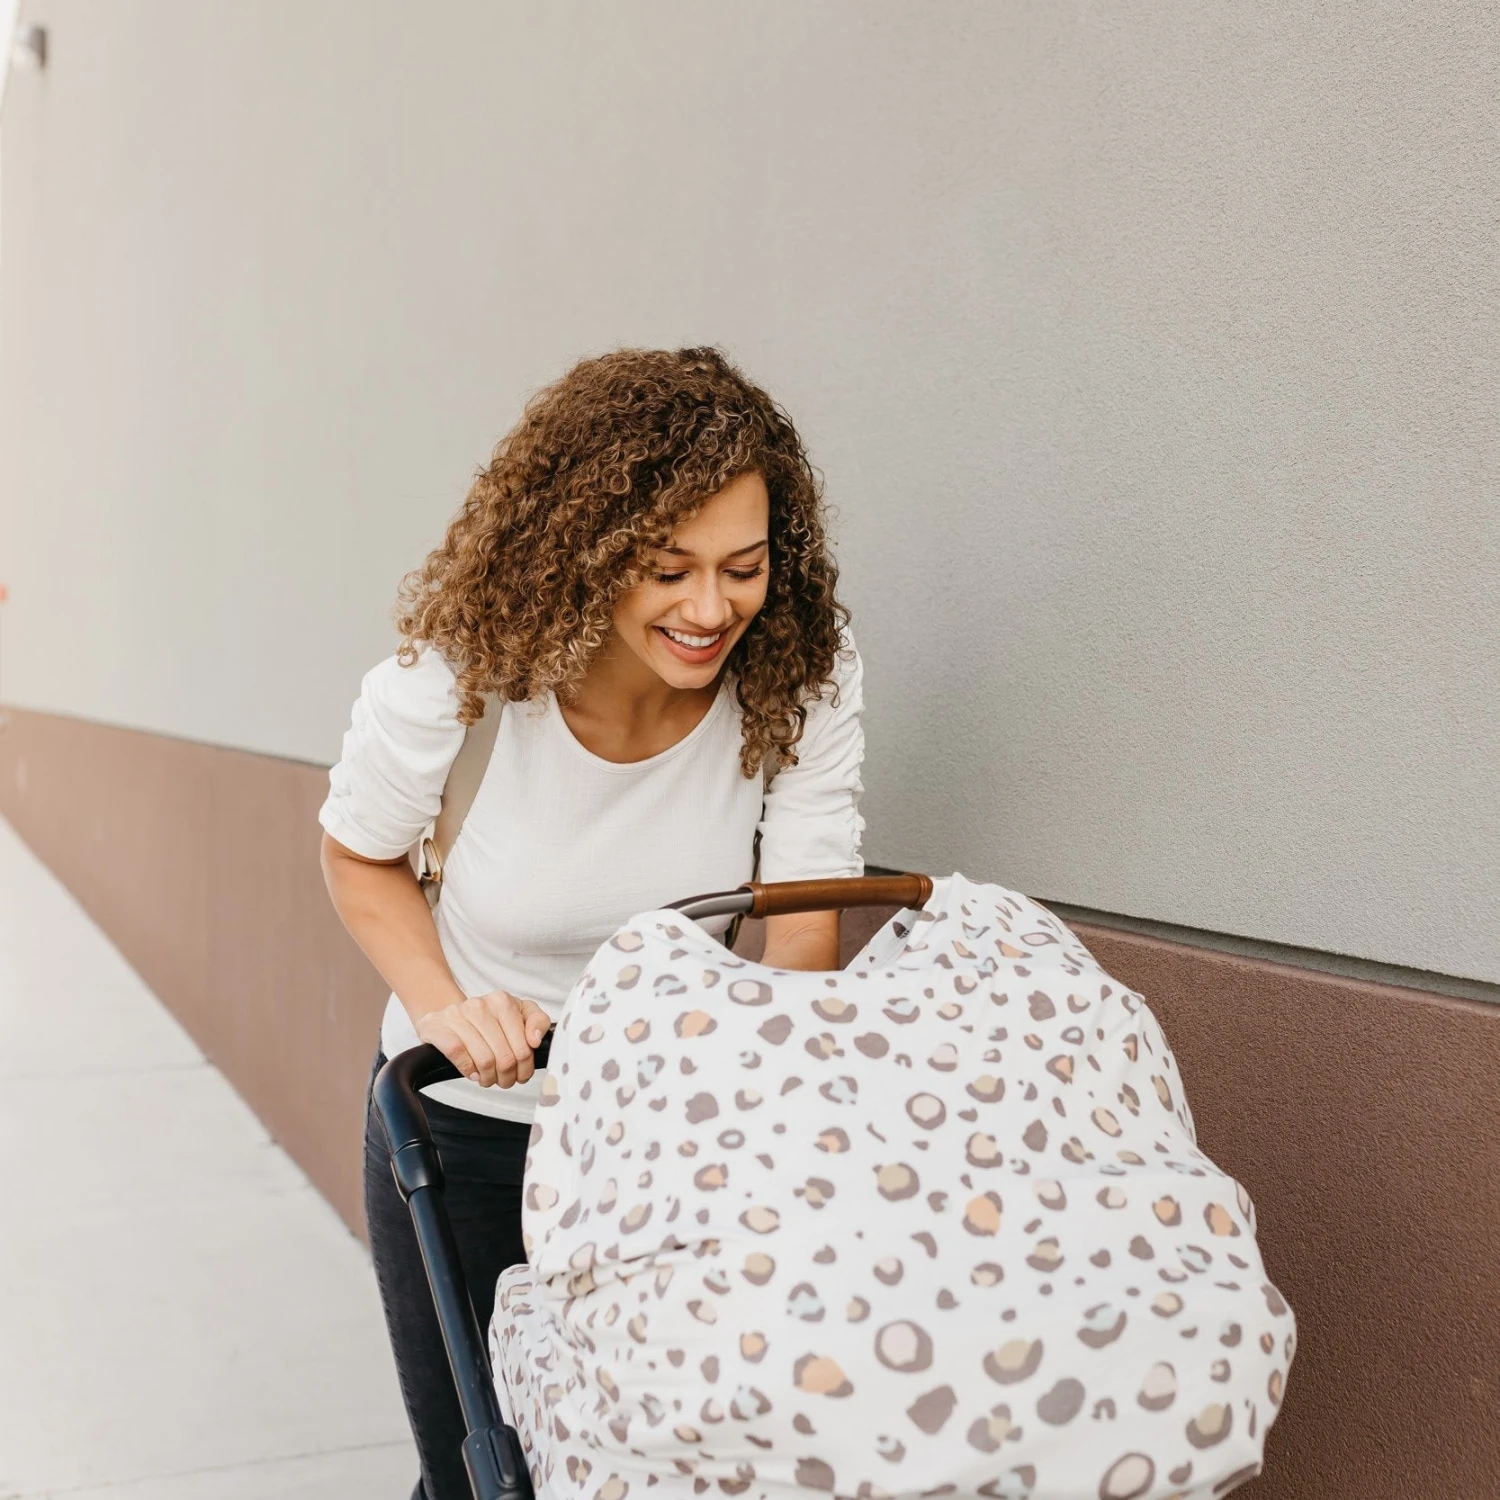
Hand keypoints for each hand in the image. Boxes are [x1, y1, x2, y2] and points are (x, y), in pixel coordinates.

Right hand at [415, 991, 550, 1087]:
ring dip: (489, 1077)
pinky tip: (473, 1073)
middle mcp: (479, 1005)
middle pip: (505, 1056)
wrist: (447, 1016)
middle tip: (505, 1080)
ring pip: (484, 1059)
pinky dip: (469, 1070)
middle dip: (507, 1076)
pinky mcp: (436, 1027)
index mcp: (502, 1001)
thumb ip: (537, 1021)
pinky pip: (458, 1054)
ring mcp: (456, 1015)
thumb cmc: (486, 1020)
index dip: (525, 1067)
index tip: (522, 1074)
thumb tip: (535, 1039)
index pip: (523, 1045)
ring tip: (489, 1078)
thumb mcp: (517, 1014)